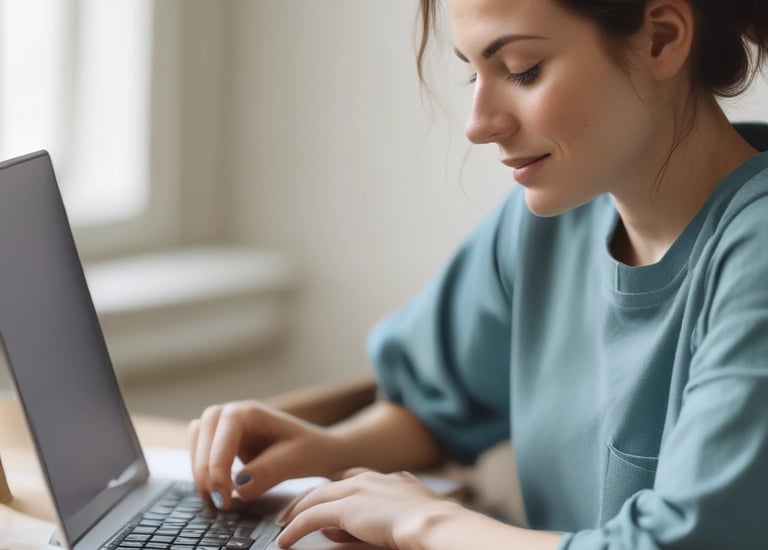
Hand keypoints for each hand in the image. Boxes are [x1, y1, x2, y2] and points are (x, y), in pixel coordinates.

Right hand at [188, 400, 338, 509]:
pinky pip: (201, 452)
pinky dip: (203, 472)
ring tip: (216, 499)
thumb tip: (239, 487)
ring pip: (197, 440)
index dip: (218, 462)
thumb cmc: (309, 450)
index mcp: (252, 412)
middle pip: (202, 431)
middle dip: (205, 468)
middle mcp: (235, 414)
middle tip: (218, 501)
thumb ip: (267, 473)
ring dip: (199, 470)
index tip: (224, 494)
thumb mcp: (293, 461)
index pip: (224, 429)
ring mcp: (226, 427)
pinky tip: (217, 493)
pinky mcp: (222, 443)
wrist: (317, 451)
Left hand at [276, 468, 463, 548]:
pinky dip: (296, 528)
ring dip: (297, 510)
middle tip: (294, 509)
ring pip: (317, 497)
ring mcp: (359, 490)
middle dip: (310, 496)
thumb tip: (342, 532)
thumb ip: (374, 525)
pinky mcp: (347, 507)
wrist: (436, 524)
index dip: (337, 488)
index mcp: (393, 480)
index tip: (326, 496)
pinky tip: (286, 539)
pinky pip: (312, 517)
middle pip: (331, 484)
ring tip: (284, 523)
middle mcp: (373, 479)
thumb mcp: (404, 524)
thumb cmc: (431, 530)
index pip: (356, 479)